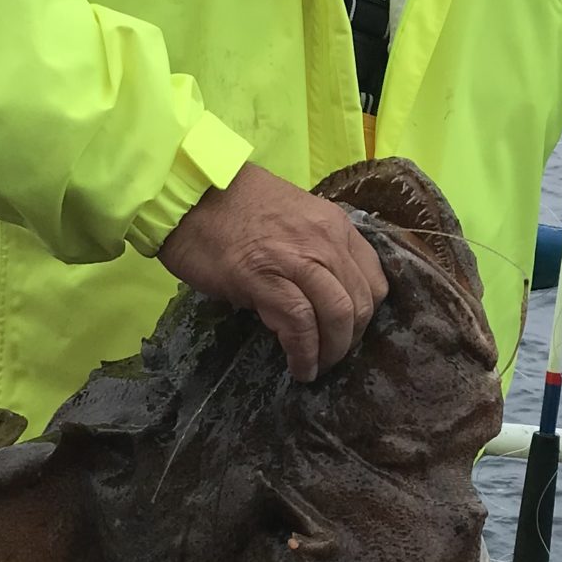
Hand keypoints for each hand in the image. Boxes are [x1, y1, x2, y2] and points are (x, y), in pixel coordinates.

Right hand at [159, 163, 387, 380]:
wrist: (188, 193)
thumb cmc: (232, 205)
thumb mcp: (292, 217)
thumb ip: (314, 248)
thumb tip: (320, 291)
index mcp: (334, 224)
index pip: (373, 277)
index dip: (365, 313)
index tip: (349, 330)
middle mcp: (325, 240)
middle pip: (360, 302)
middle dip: (350, 338)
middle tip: (332, 355)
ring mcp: (297, 259)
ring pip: (337, 315)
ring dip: (331, 351)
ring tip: (317, 366)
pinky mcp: (264, 280)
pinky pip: (299, 325)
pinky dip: (304, 354)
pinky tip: (299, 367)